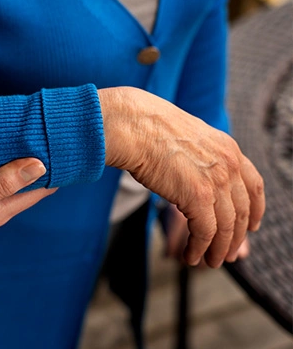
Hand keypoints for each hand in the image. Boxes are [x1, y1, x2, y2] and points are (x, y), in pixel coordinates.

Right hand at [99, 87, 264, 268]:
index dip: (255, 210)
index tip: (252, 225)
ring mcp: (216, 180)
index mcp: (227, 147)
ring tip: (208, 261)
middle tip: (226, 254)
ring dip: (218, 249)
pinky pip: (206, 232)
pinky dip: (200, 248)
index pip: (253, 185)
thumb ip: (197, 155)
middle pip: (242, 211)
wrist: (132, 125)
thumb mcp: (185, 137)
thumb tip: (192, 171)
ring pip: (226, 226)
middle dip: (235, 237)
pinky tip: (192, 256)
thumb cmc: (146, 128)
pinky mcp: (198, 196)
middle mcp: (229, 163)